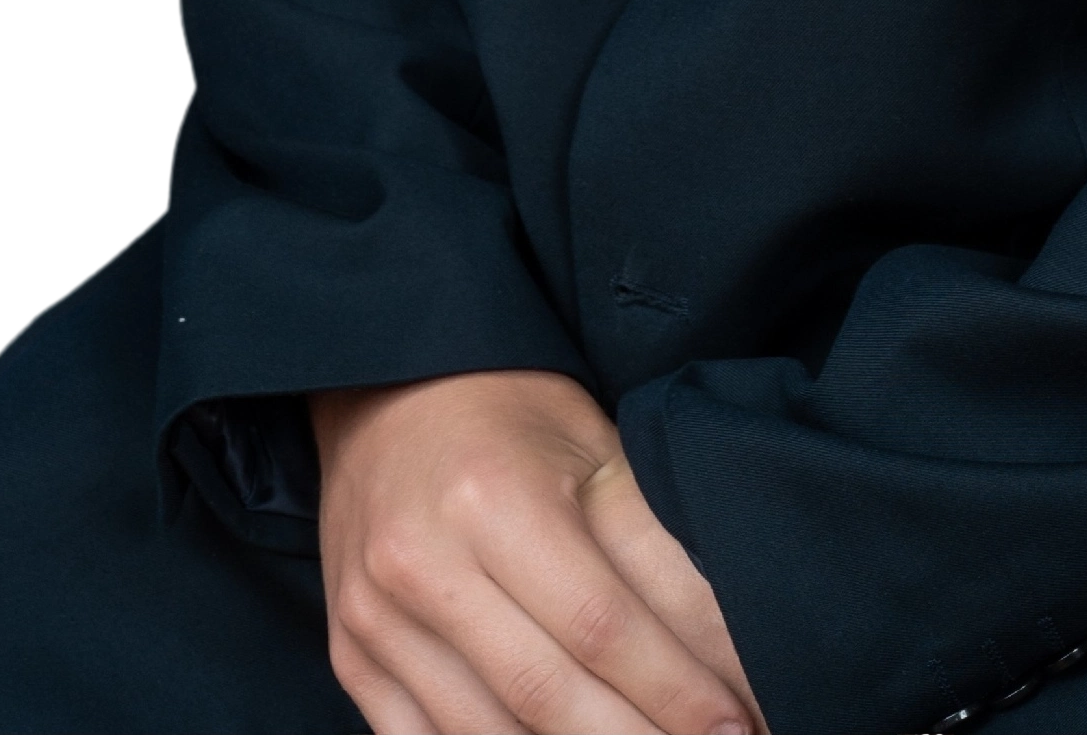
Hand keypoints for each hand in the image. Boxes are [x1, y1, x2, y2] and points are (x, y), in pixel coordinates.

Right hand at [313, 368, 764, 734]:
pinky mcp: (351, 657)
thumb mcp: (599, 452)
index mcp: (494, 499)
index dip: (676, 690)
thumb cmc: (511, 414)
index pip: (603, 626)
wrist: (385, 386)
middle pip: (546, 697)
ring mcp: (374, 621)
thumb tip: (730, 653)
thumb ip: (659, 553)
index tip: (735, 729)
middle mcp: (423, 566)